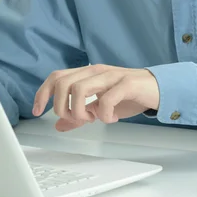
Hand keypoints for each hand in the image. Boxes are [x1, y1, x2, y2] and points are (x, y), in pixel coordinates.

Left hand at [32, 64, 159, 131]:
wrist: (159, 88)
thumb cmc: (129, 95)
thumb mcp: (100, 106)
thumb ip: (80, 114)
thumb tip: (58, 125)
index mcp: (87, 73)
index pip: (56, 77)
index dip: (42, 93)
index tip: (37, 111)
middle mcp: (96, 71)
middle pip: (63, 83)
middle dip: (61, 106)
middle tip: (75, 119)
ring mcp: (111, 76)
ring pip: (79, 88)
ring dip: (80, 110)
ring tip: (92, 119)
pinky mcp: (127, 84)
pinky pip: (107, 98)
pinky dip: (104, 114)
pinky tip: (110, 119)